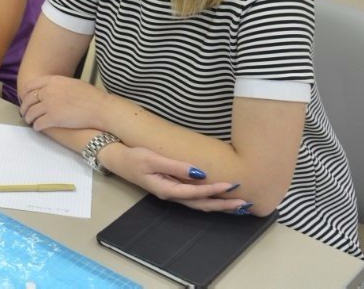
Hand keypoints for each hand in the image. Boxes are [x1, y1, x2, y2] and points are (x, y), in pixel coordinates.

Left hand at [20, 76, 109, 130]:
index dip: (24, 93)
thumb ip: (58, 84)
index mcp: (53, 81)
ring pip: (31, 112)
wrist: (100, 108)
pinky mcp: (53, 118)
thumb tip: (50, 87)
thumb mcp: (72, 83)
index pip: (31, 85)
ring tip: (29, 121)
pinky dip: (36, 126)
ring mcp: (50, 105)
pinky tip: (37, 128)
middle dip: (24, 107)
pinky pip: (38, 123)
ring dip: (28, 118)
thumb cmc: (90, 96)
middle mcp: (49, 91)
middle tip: (24, 112)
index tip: (24, 98)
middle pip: (29, 99)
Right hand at [107, 145, 250, 212]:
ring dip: (220, 205)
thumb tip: (199, 172)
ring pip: (200, 204)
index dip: (215, 190)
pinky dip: (210, 200)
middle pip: (202, 204)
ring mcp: (173, 193)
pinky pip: (196, 198)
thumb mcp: (152, 159)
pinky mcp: (173, 188)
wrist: (117, 160)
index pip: (196, 193)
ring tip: (239, 205)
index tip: (232, 185)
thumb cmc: (133, 158)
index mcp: (167, 190)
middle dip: (224, 205)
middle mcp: (172, 196)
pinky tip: (220, 198)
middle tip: (245, 203)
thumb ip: (175, 167)